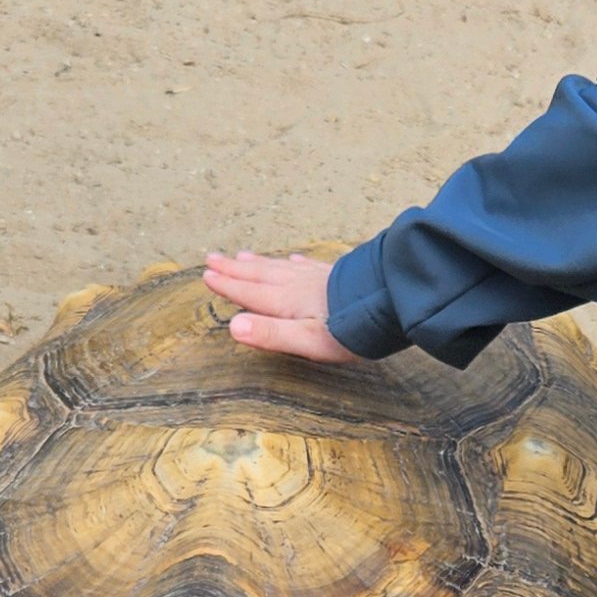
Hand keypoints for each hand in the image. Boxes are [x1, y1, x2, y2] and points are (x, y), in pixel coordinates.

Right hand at [204, 249, 354, 361]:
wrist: (390, 302)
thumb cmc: (349, 329)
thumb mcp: (306, 340)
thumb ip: (270, 334)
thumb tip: (233, 326)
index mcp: (286, 302)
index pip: (250, 293)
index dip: (228, 286)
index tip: (206, 275)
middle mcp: (297, 285)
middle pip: (260, 276)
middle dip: (235, 269)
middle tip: (212, 257)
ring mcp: (317, 278)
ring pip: (280, 267)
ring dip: (259, 263)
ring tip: (242, 255)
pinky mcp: (337, 276)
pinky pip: (307, 265)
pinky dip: (295, 261)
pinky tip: (293, 258)